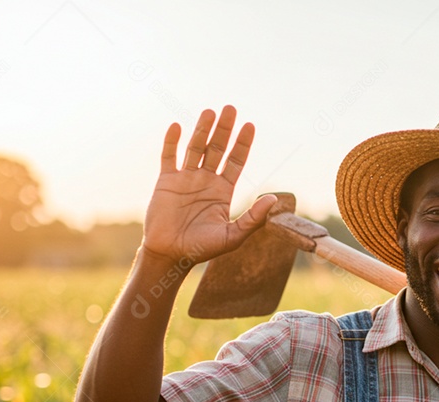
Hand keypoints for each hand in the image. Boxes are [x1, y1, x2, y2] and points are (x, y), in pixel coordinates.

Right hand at [141, 105, 276, 264]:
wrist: (171, 255)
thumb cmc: (202, 249)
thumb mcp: (233, 236)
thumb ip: (253, 219)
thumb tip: (272, 199)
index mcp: (223, 190)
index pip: (235, 161)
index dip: (242, 144)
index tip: (250, 126)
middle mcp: (206, 180)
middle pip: (217, 149)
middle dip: (224, 130)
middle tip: (231, 108)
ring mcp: (186, 178)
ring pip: (195, 148)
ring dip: (202, 130)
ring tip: (210, 112)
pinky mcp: (166, 181)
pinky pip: (169, 157)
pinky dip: (171, 142)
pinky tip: (176, 126)